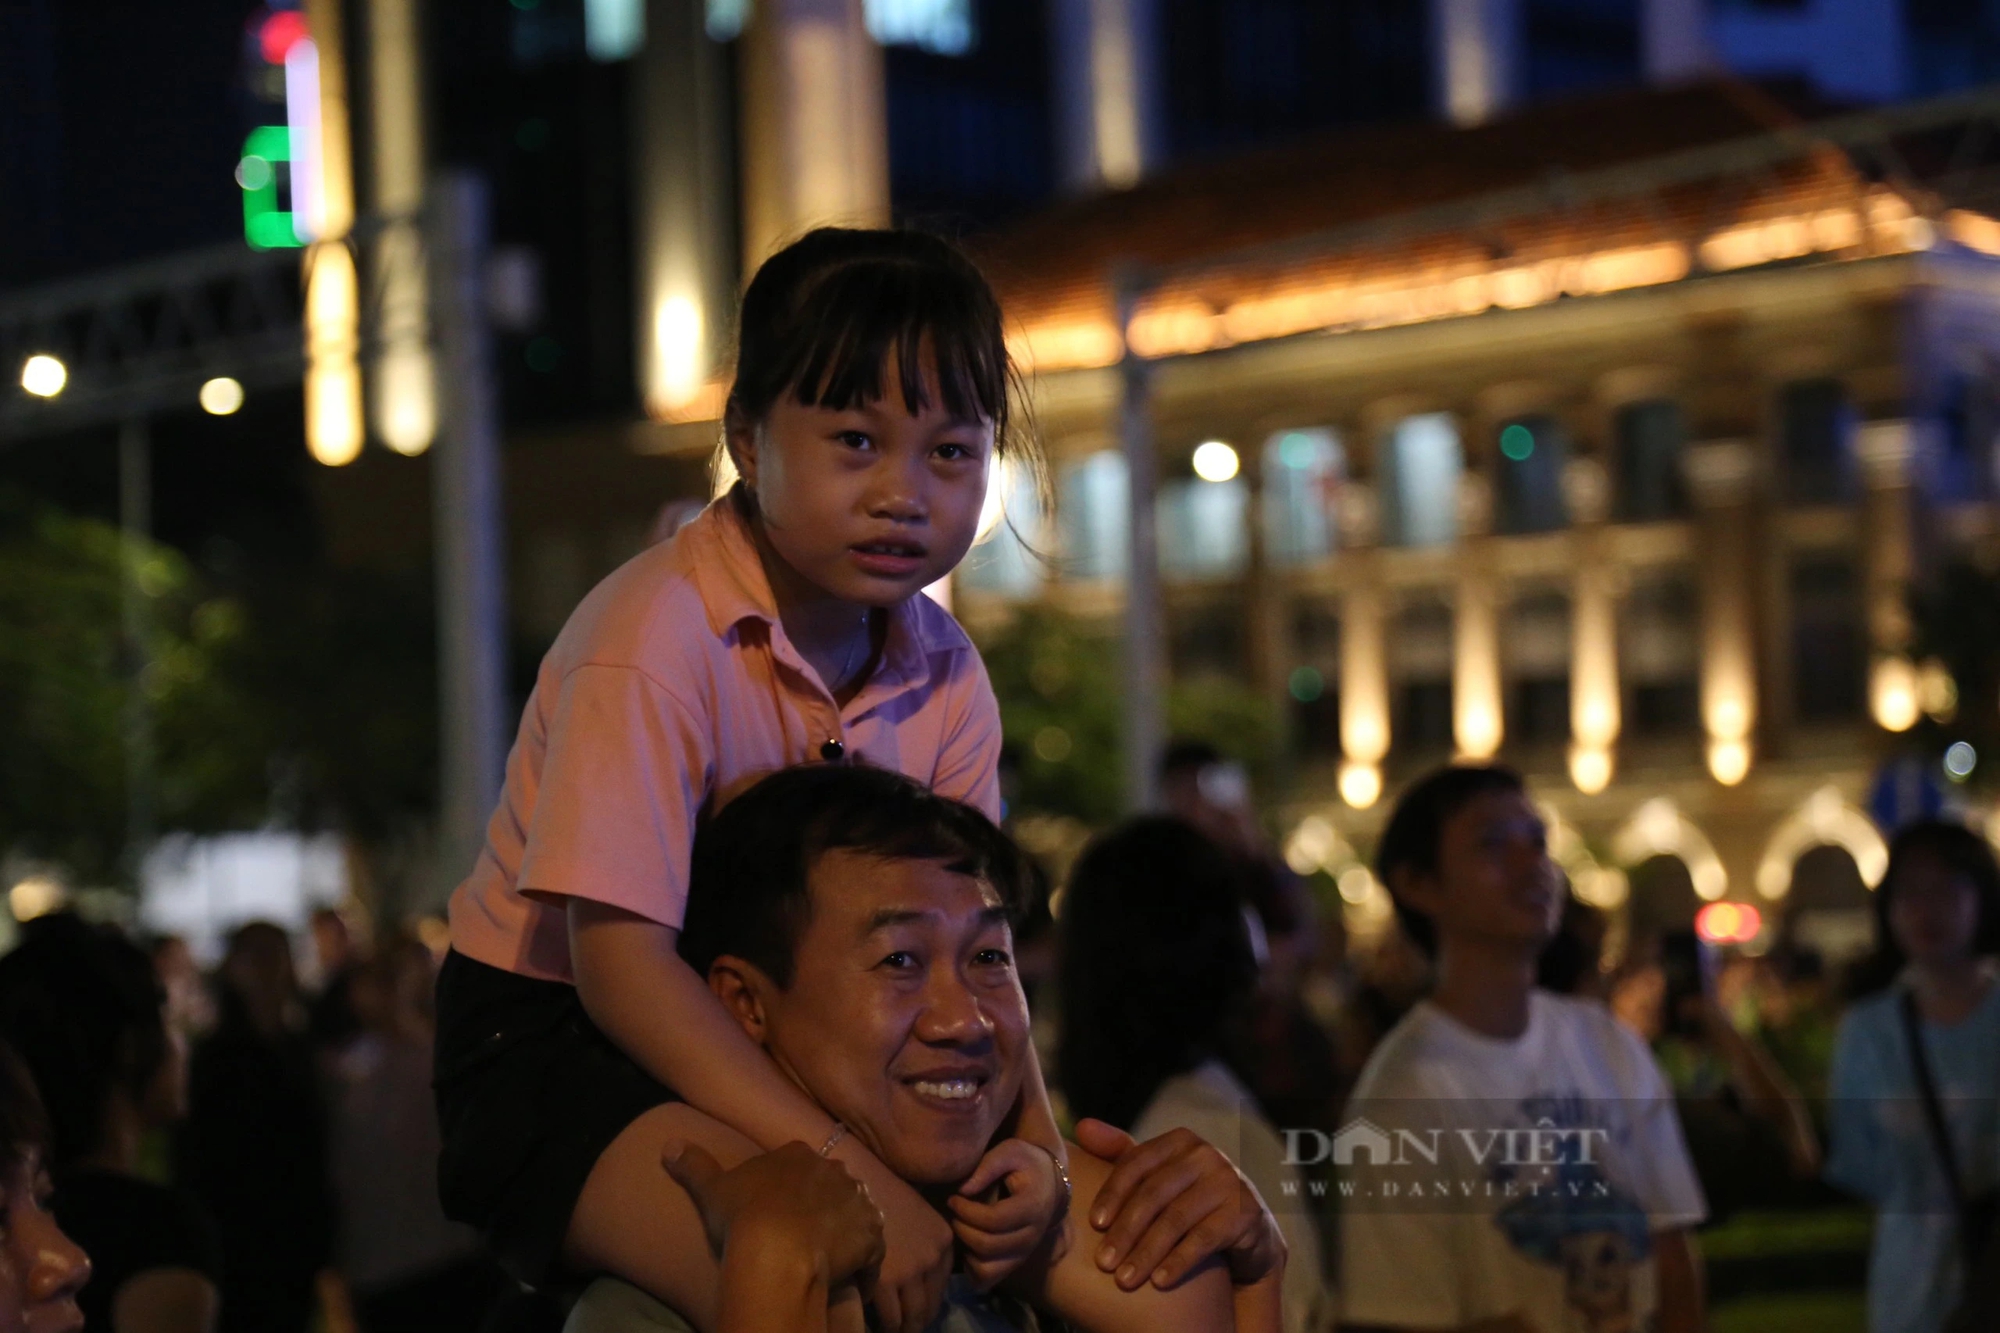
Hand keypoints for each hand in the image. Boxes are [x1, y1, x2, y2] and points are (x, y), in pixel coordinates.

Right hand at [662, 1141, 885, 1286]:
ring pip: (856, 1213)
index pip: (801, 1165)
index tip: (784, 1208)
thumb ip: (694, 1164)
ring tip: (829, 1256)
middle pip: (833, 1185)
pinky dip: (864, 1264)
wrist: (776, 1250)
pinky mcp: (871, 1235)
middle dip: (825, 1204)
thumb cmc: (743, 1216)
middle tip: (806, 1233)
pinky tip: (849, 1278)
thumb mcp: (711, 1188)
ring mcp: (857, 1202)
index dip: (794, 1187)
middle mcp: (834, 1171)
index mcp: (798, 1156)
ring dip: (847, 1230)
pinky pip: (872, 1250)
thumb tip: (668, 1145)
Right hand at [844, 1155, 954, 1332]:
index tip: (910, 1311)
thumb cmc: (879, 1192)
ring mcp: (912, 1270)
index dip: (924, 1305)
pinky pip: (889, 1318)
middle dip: (914, 1323)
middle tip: (900, 1329)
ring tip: (887, 1329)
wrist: (855, 1179)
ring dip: (900, 1328)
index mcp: (943, 1241)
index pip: (940, 1290)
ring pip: (910, 1319)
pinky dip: (882, 1325)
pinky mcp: (887, 1280)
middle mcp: (933, 1257)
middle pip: (928, 1309)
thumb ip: (923, 1244)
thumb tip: (916, 1282)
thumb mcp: (915, 1214)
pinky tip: (871, 1322)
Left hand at [946, 1137, 1067, 1289]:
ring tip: (961, 1226)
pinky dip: (972, 1267)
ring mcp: (1025, 1253)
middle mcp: (1033, 1235)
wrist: (1049, 1183)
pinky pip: (988, 1279)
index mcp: (1033, 1207)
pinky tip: (967, 1244)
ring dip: (966, 1249)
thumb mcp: (1009, 1152)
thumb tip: (962, 1190)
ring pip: (988, 1268)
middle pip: (988, 1245)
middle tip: (953, 1210)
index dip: (967, 1211)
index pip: (994, 1220)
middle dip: (962, 1228)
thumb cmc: (1025, 1163)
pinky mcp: (1016, 1262)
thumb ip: (987, 1166)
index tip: (954, 1197)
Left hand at [1072, 1119, 1286, 1290]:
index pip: (1137, 1163)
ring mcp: (1229, 1181)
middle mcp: (1206, 1154)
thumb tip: (1081, 1127)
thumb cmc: (1191, 1200)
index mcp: (1180, 1140)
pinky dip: (1178, 1262)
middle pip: (1154, 1194)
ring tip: (1125, 1280)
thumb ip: (1121, 1154)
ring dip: (1146, 1253)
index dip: (1112, 1193)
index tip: (1094, 1225)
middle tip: (1104, 1263)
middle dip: (1125, 1231)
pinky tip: (1159, 1282)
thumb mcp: (1159, 1177)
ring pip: (1176, 1219)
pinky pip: (1204, 1239)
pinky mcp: (1245, 1212)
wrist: (1249, 1232)